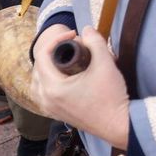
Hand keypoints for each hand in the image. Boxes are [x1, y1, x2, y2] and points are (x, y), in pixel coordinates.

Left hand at [29, 25, 130, 147]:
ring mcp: (50, 109)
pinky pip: (42, 94)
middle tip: (70, 44)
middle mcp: (46, 99)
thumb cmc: (112, 97)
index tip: (73, 35)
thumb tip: (86, 29)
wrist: (119, 125)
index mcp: (53, 87)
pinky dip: (47, 81)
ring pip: (37, 82)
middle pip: (37, 67)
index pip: (42, 55)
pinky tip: (61, 76)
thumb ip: (96, 42)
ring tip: (63, 58)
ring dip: (46, 67)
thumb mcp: (106, 64)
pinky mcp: (56, 114)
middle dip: (51, 51)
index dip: (56, 39)